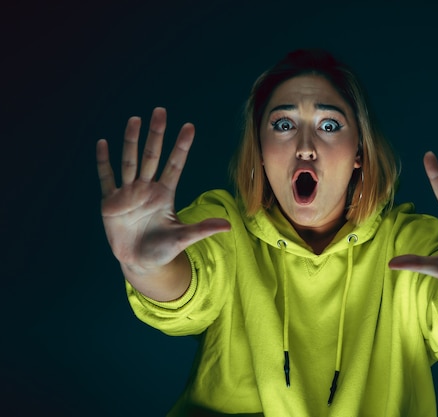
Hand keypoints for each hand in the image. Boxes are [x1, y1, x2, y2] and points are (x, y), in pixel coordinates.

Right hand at [96, 107, 230, 274]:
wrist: (140, 263)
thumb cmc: (163, 250)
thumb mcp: (183, 239)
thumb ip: (202, 229)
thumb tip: (229, 226)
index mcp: (165, 194)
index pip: (175, 165)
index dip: (181, 146)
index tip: (189, 127)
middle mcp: (147, 188)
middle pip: (152, 155)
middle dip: (156, 134)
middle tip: (160, 110)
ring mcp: (128, 193)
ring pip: (129, 161)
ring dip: (131, 140)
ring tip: (135, 119)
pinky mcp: (111, 203)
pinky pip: (107, 178)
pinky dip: (104, 162)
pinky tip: (103, 143)